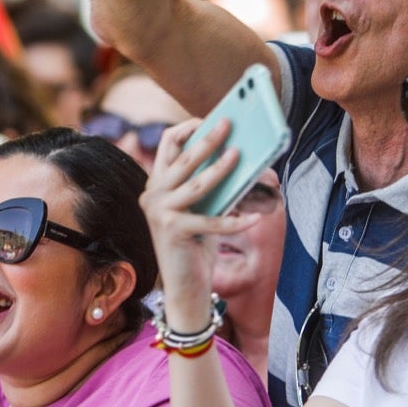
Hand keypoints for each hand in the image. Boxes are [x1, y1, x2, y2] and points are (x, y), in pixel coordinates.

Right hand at [141, 119, 260, 318]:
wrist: (185, 287)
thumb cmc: (197, 245)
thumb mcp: (203, 208)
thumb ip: (211, 186)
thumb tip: (238, 157)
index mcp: (156, 185)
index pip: (167, 145)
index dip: (187, 128)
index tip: (209, 119)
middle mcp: (152, 195)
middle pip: (182, 159)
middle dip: (207, 139)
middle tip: (228, 124)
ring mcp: (159, 213)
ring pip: (195, 184)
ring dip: (220, 169)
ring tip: (239, 155)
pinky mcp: (171, 231)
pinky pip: (210, 221)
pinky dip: (235, 222)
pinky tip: (255, 218)